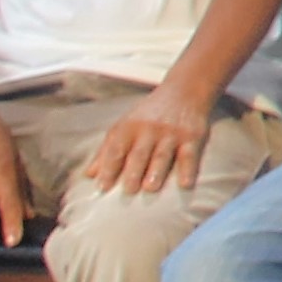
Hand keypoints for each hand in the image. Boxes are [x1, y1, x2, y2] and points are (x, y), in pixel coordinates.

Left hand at [77, 87, 216, 196]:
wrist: (184, 91)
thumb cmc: (149, 114)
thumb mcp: (125, 126)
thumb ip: (107, 150)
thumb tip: (89, 175)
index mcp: (128, 128)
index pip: (116, 150)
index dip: (108, 168)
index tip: (102, 187)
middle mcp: (149, 129)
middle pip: (139, 153)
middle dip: (133, 172)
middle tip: (128, 190)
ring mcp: (171, 133)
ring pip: (162, 155)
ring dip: (156, 171)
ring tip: (150, 188)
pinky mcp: (192, 136)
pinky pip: (189, 155)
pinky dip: (188, 170)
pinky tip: (185, 184)